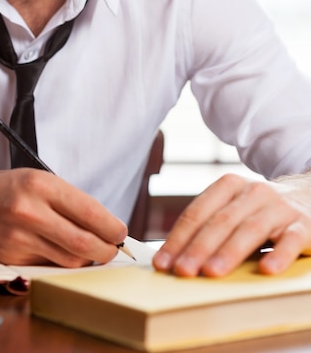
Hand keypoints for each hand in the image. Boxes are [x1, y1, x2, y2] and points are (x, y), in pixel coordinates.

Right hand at [0, 170, 126, 266]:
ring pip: (69, 260)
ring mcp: (20, 238)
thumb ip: (68, 200)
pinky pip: (49, 266)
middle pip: (84, 243)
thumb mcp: (37, 179)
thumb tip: (103, 224)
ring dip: (87, 259)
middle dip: (107, 250)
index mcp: (41, 185)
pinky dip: (61, 262)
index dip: (112, 227)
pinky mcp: (12, 258)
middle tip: (113, 249)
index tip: (120, 232)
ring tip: (92, 250)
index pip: (90, 211)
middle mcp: (31, 211)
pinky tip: (63, 251)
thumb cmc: (3, 189)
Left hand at [152, 172, 310, 276]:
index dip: (178, 238)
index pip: (197, 213)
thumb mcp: (234, 209)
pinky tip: (266, 270)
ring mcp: (279, 207)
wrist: (308, 197)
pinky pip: (290, 240)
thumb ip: (209, 227)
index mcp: (229, 186)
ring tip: (211, 273)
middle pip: (220, 221)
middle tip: (182, 271)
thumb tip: (172, 258)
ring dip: (229, 252)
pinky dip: (279, 255)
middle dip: (198, 247)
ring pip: (250, 229)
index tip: (162, 263)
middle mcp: (252, 192)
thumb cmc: (259, 211)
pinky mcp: (303, 225)